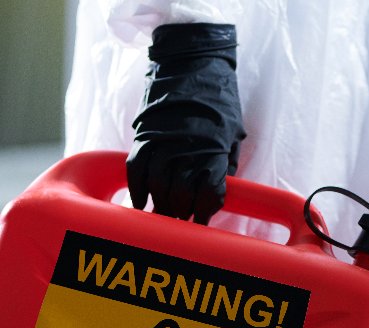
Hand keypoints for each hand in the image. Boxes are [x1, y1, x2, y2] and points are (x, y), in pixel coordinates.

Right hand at [127, 23, 245, 224]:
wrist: (193, 63)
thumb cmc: (219, 102)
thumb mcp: (232, 135)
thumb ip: (224, 165)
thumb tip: (215, 195)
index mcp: (214, 151)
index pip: (208, 194)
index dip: (203, 213)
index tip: (200, 223)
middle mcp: (188, 149)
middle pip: (180, 195)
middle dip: (179, 213)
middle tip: (178, 222)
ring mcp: (163, 141)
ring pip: (156, 186)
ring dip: (158, 205)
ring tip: (161, 215)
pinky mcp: (144, 134)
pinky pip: (135, 168)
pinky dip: (136, 189)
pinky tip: (141, 203)